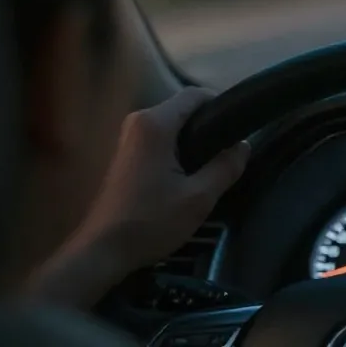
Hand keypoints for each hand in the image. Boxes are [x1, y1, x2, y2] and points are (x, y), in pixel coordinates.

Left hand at [28, 88, 248, 306]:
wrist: (102, 251)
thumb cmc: (150, 221)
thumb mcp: (199, 197)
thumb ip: (225, 167)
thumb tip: (243, 145)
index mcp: (155, 124)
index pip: (195, 95)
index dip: (222, 104)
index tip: (241, 127)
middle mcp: (138, 122)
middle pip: (183, 108)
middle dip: (209, 125)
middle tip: (231, 151)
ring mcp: (128, 138)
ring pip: (172, 125)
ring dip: (193, 140)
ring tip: (214, 165)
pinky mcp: (125, 155)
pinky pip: (159, 139)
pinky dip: (178, 149)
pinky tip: (189, 175)